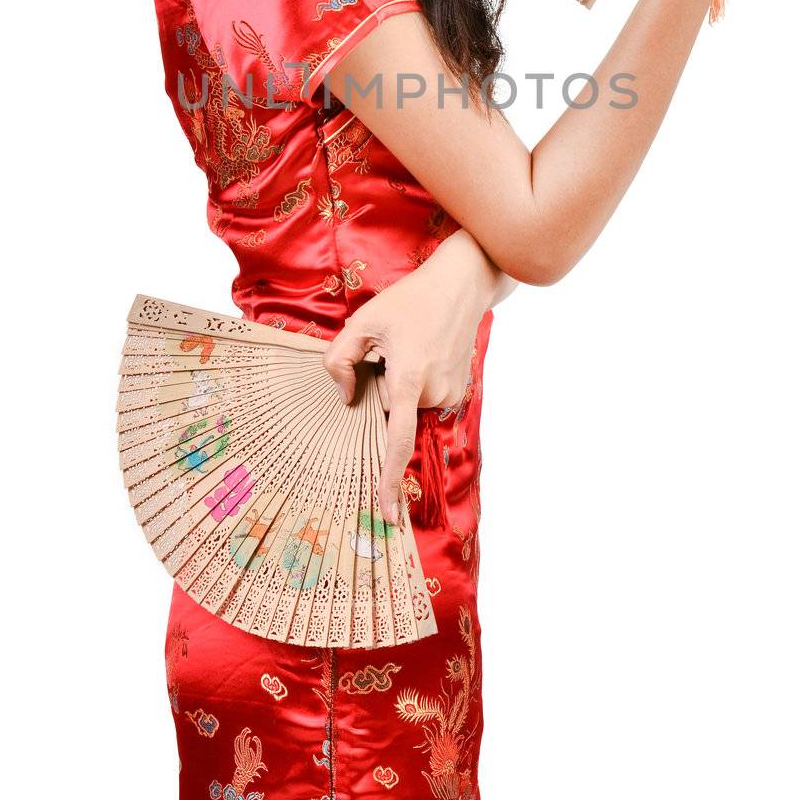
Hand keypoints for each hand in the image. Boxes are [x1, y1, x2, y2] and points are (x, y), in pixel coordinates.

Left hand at [321, 228, 498, 526]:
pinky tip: (423, 353)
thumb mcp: (363, 320)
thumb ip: (339, 360)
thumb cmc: (409, 301)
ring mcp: (451, 393)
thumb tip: (345, 397)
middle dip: (383, 388)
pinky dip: (417, 383)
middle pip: (391, 411)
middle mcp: (434, 392)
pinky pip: (425, 398)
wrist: (461, 286)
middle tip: (390, 351)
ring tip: (411, 347)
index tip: (386, 513)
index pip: (397, 439)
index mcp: (409, 378)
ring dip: (401, 384)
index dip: (389, 479)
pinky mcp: (460, 390)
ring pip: (409, 405)